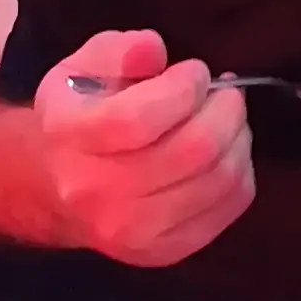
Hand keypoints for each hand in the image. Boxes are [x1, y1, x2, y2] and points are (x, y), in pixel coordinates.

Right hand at [34, 30, 254, 264]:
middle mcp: (96, 191)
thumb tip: (154, 50)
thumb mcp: (84, 66)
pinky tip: (228, 151)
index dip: (183, 88)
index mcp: (70, 137)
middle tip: (226, 93)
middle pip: (192, 150)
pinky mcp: (164, 250)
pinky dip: (241, 171)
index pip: (140, 118)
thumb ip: (119, 50)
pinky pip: (228, 207)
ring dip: (238, 138)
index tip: (194, 71)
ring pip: (218, 179)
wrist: (59, 187)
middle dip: (225, 110)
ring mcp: (132, 230)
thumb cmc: (81, 115)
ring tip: (229, 118)